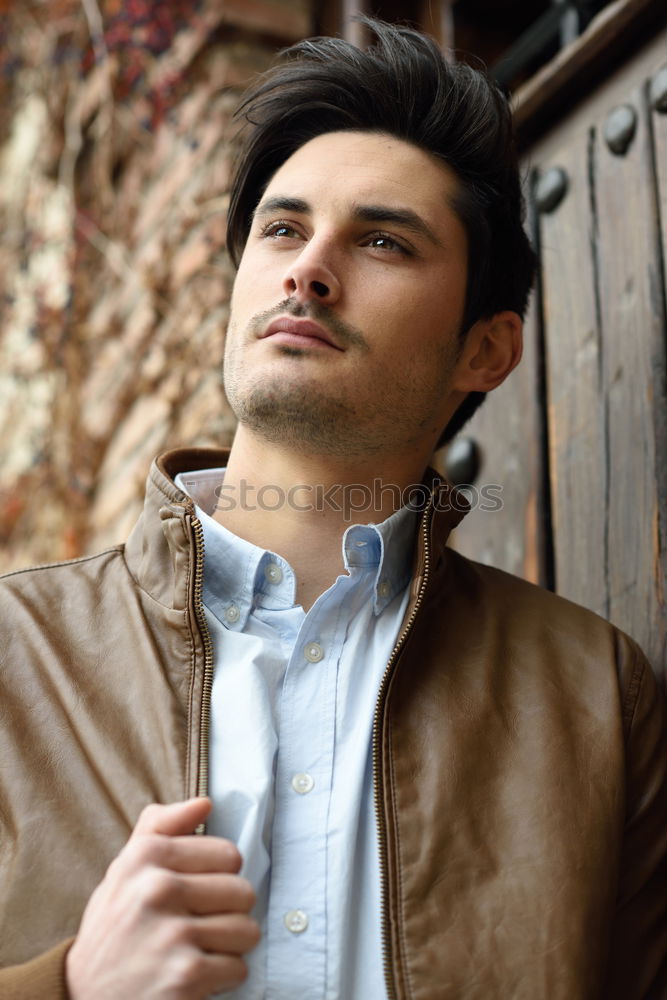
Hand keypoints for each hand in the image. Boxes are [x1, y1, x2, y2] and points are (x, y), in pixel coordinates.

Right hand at [66, 797, 259, 998]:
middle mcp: (159, 888)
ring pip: (247, 930)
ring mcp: (173, 933)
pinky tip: (194, 976)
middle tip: (199, 926)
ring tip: (198, 950)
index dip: (219, 877)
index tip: (198, 893)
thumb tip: (204, 802)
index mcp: (147, 856)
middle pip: (243, 892)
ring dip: (228, 947)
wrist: (84, 996)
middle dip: (228, 913)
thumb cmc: (114, 926)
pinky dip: (222, 978)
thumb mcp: (126, 869)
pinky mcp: (186, 975)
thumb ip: (162, 827)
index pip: (229, 854)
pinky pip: (239, 968)